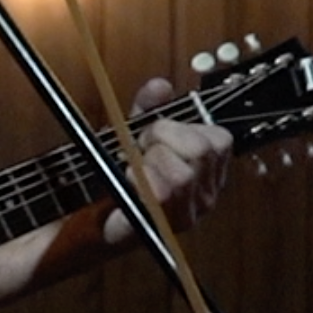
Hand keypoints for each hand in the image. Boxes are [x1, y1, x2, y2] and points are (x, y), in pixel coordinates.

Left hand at [101, 76, 232, 247]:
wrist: (94, 217)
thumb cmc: (122, 175)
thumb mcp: (136, 132)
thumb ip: (149, 107)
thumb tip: (159, 86)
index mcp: (210, 167)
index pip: (218, 139)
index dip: (179, 129)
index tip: (152, 135)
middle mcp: (208, 192)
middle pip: (201, 151)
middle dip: (163, 141)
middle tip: (141, 150)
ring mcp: (192, 212)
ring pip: (183, 174)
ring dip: (149, 163)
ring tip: (133, 169)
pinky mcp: (168, 226)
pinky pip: (163, 194)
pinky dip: (140, 181)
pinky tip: (129, 184)